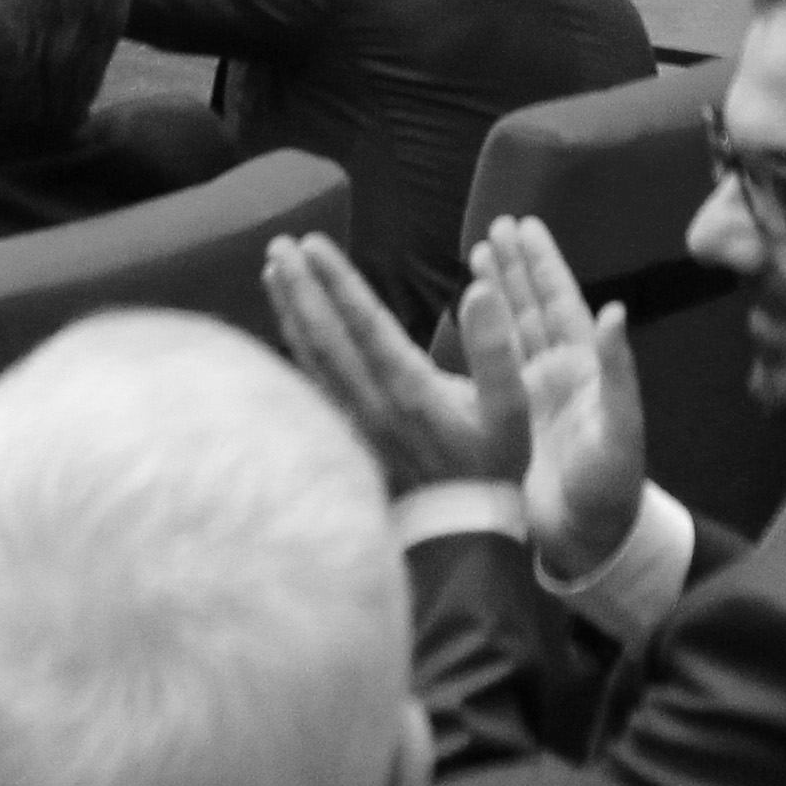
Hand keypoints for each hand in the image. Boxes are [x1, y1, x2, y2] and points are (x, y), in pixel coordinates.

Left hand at [265, 231, 521, 492]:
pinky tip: (290, 331)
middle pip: (325, 337)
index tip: (312, 245)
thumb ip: (497, 349)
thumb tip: (479, 289)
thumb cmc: (493, 470)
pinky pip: (313, 384)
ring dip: (291, 313)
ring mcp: (354, 424)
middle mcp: (371, 404)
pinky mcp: (348, 439)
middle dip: (301, 288)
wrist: (462, 541)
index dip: (337, 282)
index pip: (363, 325)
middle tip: (280, 246)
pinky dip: (297, 348)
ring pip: (312, 360)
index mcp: (409, 390)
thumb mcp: (512, 412)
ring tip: (273, 273)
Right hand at [474, 216, 650, 577]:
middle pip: (532, 305)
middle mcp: (556, 374)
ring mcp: (530, 396)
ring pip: (510, 331)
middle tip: (496, 225)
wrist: (586, 546)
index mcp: (584, 368)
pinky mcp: (507, 420)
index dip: (543, 263)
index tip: (526, 225)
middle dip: (516, 266)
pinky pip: (488, 368)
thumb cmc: (611, 490)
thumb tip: (617, 311)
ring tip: (477, 252)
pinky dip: (476, 338)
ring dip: (496, 293)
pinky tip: (463, 317)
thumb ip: (618, 371)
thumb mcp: (620, 430)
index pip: (560, 301)